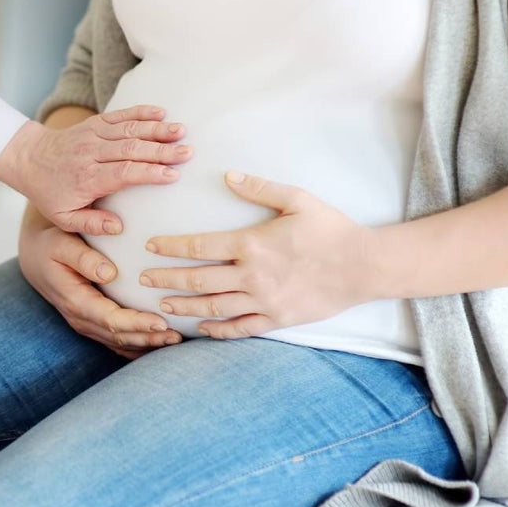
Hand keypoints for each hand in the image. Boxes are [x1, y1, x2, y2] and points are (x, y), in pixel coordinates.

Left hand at [0, 106, 190, 234]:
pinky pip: (120, 115)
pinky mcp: (94, 123)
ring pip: (129, 129)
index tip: (173, 175)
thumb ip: (91, 224)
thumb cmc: (49, 192)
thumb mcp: (63, 218)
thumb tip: (118, 227)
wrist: (28, 159)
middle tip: (188, 153)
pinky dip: (141, 112)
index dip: (149, 173)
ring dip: (157, 129)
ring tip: (182, 131)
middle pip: (131, 149)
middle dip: (161, 150)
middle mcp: (91, 154)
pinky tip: (161, 113)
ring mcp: (93, 135)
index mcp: (86, 178)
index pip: (123, 173)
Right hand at [19, 209, 180, 358]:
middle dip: (148, 338)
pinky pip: (116, 341)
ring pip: (119, 343)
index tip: (162, 321)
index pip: (110, 319)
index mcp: (74, 300)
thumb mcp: (61, 243)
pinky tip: (158, 343)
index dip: (137, 323)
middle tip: (178, 336)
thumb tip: (109, 273)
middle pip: (118, 336)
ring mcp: (86, 324)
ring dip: (146, 344)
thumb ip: (83, 257)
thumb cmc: (51, 244)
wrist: (36, 255)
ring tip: (175, 341)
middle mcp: (80, 318)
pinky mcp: (92, 324)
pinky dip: (138, 344)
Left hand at [140, 172, 376, 339]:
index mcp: (252, 244)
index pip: (199, 246)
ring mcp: (264, 300)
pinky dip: (218, 330)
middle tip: (142, 280)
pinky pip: (241, 328)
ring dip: (185, 307)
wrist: (365, 266)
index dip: (171, 247)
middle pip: (198, 280)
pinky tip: (202, 328)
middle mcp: (252, 276)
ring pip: (214, 307)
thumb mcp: (297, 199)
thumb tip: (227, 176)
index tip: (150, 247)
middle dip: (166, 280)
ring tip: (162, 306)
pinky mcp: (277, 319)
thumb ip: (259, 188)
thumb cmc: (331, 229)